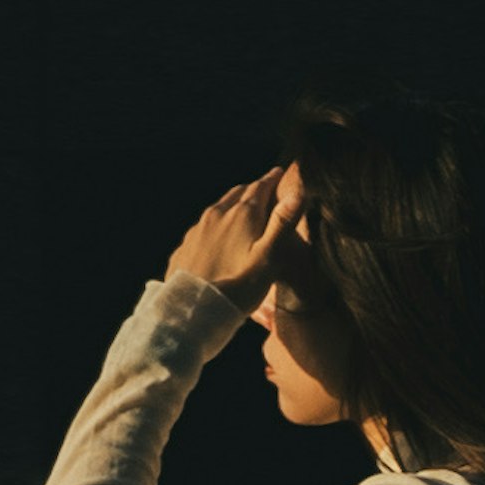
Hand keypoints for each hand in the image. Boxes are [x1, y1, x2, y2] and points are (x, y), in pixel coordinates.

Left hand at [163, 164, 304, 297]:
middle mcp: (217, 214)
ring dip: (235, 206)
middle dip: (254, 190)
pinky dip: (218, 225)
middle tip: (266, 192)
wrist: (192, 311)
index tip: (281, 173)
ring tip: (246, 213)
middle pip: (239, 193)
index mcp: (241, 214)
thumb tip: (298, 192)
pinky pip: (205, 226)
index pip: (261, 186)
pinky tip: (221, 239)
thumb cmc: (238, 288)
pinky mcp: (185, 245)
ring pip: (220, 208)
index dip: (273, 179)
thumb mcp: (269, 258)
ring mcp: (198, 229)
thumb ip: (282, 224)